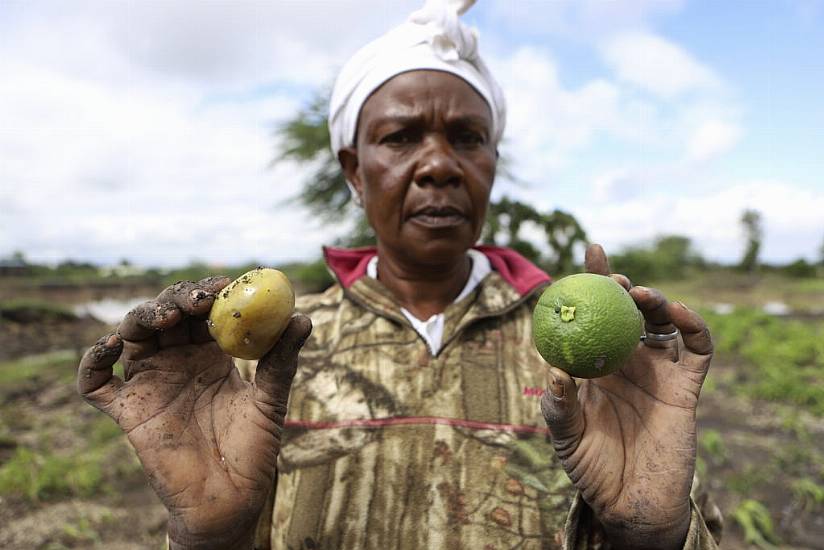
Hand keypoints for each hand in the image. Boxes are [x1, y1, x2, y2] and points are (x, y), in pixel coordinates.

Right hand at [77, 278, 311, 548]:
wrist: (230, 499)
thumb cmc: (254, 450)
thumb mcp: (271, 401)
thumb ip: (281, 361)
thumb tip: (303, 318)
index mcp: (211, 355)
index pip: (203, 311)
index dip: (209, 294)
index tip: (224, 286)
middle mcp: (177, 362)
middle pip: (166, 314)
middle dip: (178, 299)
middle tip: (197, 301)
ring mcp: (150, 383)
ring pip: (133, 335)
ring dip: (143, 317)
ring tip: (167, 316)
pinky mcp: (127, 410)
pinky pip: (95, 382)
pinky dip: (93, 360)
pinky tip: (111, 346)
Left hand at [540, 244, 712, 549]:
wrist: (629, 501)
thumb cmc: (590, 466)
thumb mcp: (565, 435)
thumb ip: (559, 405)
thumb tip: (558, 371)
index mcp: (596, 363)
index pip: (594, 313)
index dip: (594, 279)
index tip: (590, 249)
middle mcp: (627, 360)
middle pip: (629, 310)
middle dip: (622, 285)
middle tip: (612, 277)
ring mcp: (658, 371)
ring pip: (663, 321)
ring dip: (655, 300)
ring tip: (638, 294)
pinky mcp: (686, 387)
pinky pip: (697, 348)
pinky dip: (693, 325)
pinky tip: (676, 314)